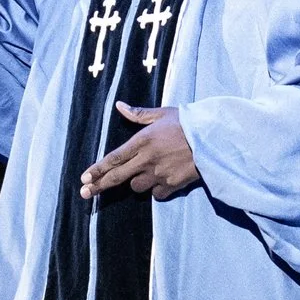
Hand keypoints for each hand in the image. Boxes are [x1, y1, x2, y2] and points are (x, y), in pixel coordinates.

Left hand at [80, 104, 200, 200]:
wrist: (214, 139)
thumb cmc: (189, 123)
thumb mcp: (163, 114)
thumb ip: (139, 114)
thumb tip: (119, 106)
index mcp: (142, 141)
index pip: (114, 158)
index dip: (97, 169)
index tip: (84, 178)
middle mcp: (147, 160)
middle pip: (117, 177)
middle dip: (99, 186)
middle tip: (85, 193)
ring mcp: (159, 174)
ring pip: (137, 187)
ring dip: (137, 182)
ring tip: (146, 173)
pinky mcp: (172, 185)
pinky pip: (157, 193)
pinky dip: (157, 189)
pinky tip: (163, 181)